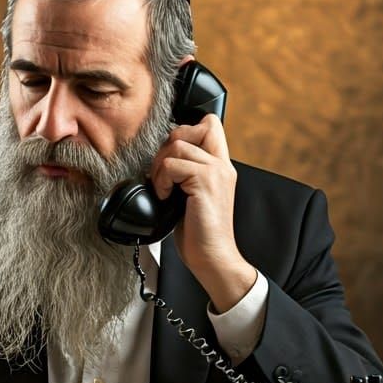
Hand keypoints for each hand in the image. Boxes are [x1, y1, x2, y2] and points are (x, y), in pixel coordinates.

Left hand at [149, 113, 256, 311]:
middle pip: (194, 126)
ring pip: (178, 144)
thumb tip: (159, 163)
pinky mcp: (205, 183)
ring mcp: (216, 172)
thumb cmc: (199, 234)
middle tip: (163, 174)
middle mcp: (222, 165)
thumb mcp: (192, 197)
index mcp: (220, 166)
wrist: (213, 258)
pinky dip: (161, 179)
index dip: (185, 131)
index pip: (209, 125)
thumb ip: (185, 175)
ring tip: (163, 188)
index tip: (172, 158)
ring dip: (161, 165)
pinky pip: (172, 164)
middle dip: (169, 145)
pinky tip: (165, 197)